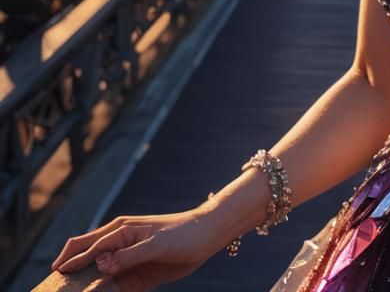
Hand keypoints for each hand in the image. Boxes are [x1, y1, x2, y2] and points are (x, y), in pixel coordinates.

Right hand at [50, 206, 224, 290]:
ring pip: (95, 277)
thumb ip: (129, 255)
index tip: (54, 279)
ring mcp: (123, 262)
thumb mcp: (158, 243)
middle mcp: (116, 246)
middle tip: (54, 290)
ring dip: (83, 287)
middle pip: (84, 259)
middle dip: (68, 272)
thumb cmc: (183, 234)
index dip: (69, 263)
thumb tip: (101, 264)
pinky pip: (111, 289)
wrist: (207, 238)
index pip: (87, 248)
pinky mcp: (133, 278)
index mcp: (119, 232)